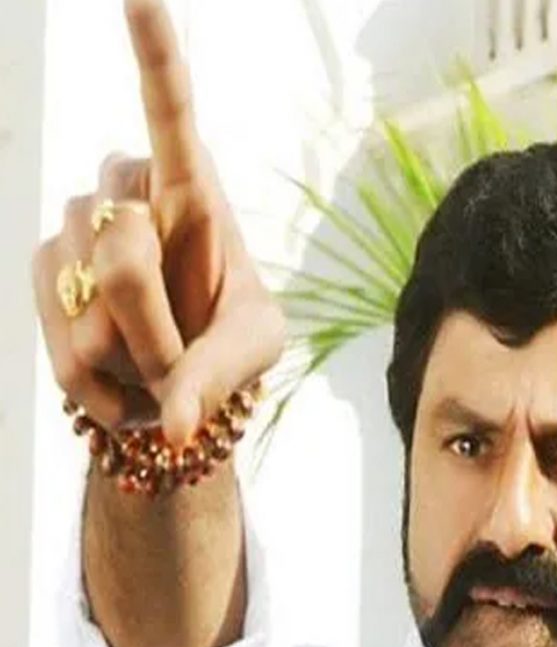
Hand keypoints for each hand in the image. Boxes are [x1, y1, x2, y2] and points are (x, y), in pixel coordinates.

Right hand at [32, 0, 284, 448]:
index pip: (172, 117)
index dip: (154, 58)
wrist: (177, 385)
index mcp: (195, 195)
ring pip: (86, 293)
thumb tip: (173, 424)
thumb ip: (218, 373)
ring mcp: (78, 231)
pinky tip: (115, 382)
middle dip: (157, 321)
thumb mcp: (256, 352)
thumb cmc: (232, 347)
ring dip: (128, 351)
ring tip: (154, 361)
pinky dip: (94, 377)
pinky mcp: (46, 271)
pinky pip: (58, 332)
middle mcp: (130, 197)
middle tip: (185, 354)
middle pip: (125, 245)